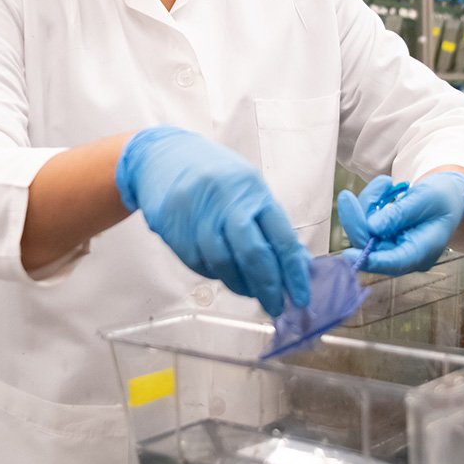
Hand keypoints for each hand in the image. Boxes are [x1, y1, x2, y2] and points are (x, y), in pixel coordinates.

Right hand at [116, 126, 311, 315]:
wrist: (162, 157)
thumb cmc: (215, 175)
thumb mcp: (248, 189)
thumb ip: (270, 224)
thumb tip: (295, 264)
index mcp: (252, 190)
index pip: (281, 237)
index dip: (293, 272)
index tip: (300, 297)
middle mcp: (226, 200)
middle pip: (252, 254)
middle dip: (268, 287)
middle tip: (275, 306)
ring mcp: (197, 214)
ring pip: (223, 264)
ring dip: (241, 286)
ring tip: (250, 292)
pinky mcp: (174, 228)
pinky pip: (199, 264)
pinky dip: (215, 275)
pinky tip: (224, 275)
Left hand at [337, 171, 463, 275]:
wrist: (450, 193)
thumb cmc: (444, 196)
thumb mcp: (425, 198)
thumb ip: (399, 214)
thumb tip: (372, 226)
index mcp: (422, 252)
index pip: (393, 263)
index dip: (369, 260)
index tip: (347, 254)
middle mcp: (406, 255)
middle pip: (371, 247)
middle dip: (357, 220)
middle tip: (347, 196)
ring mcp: (394, 246)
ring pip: (365, 232)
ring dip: (366, 205)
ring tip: (384, 184)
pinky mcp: (386, 236)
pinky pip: (367, 223)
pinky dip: (370, 204)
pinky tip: (384, 188)